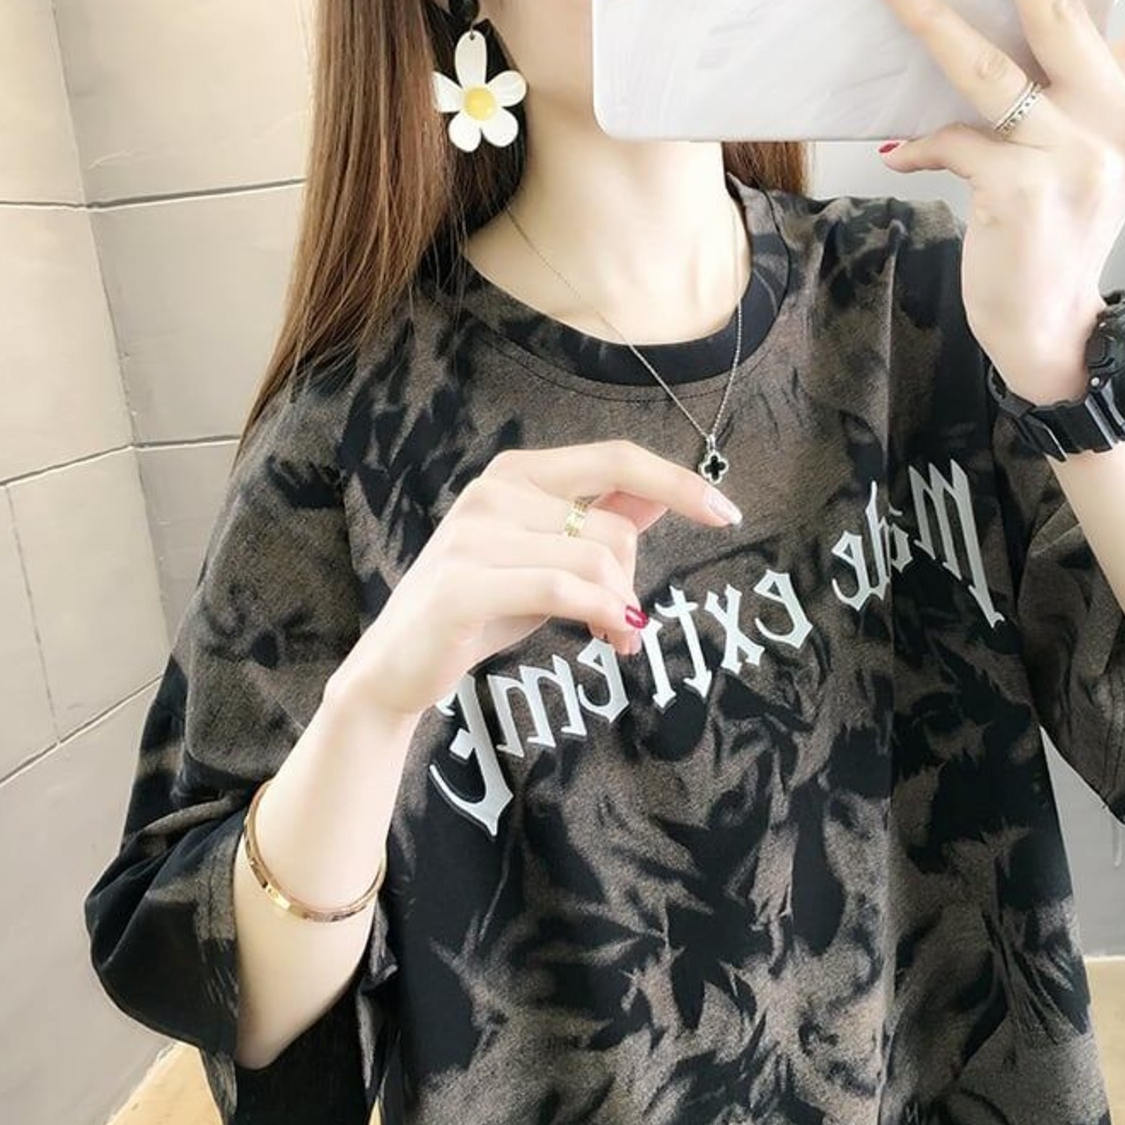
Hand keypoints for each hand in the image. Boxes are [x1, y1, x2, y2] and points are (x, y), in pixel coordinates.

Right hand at [331, 440, 742, 718]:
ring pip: (595, 561)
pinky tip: (612, 637)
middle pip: (614, 527)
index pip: (616, 459)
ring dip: (620, 608)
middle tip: (627, 621)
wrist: (397, 665)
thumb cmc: (480, 608)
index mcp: (517, 474)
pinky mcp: (463, 585)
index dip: (678, 482)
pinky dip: (602, 615)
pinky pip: (562, 591)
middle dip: (634, 581)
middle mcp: (493, 492)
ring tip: (616, 637)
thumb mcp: (546, 557)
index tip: (727, 513)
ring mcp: (473, 536)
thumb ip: (598, 520)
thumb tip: (662, 494)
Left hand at [873, 0, 1124, 402]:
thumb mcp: (1091, 150)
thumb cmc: (1061, 228)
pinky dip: (920, 142)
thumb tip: (1002, 16)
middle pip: (1066, 10)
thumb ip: (1073, 86)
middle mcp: (1122, 120)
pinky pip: (956, 141)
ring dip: (932, 20)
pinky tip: (897, 149)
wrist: (1049, 324)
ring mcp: (1072, 157)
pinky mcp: (1019, 193)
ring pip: (991, 69)